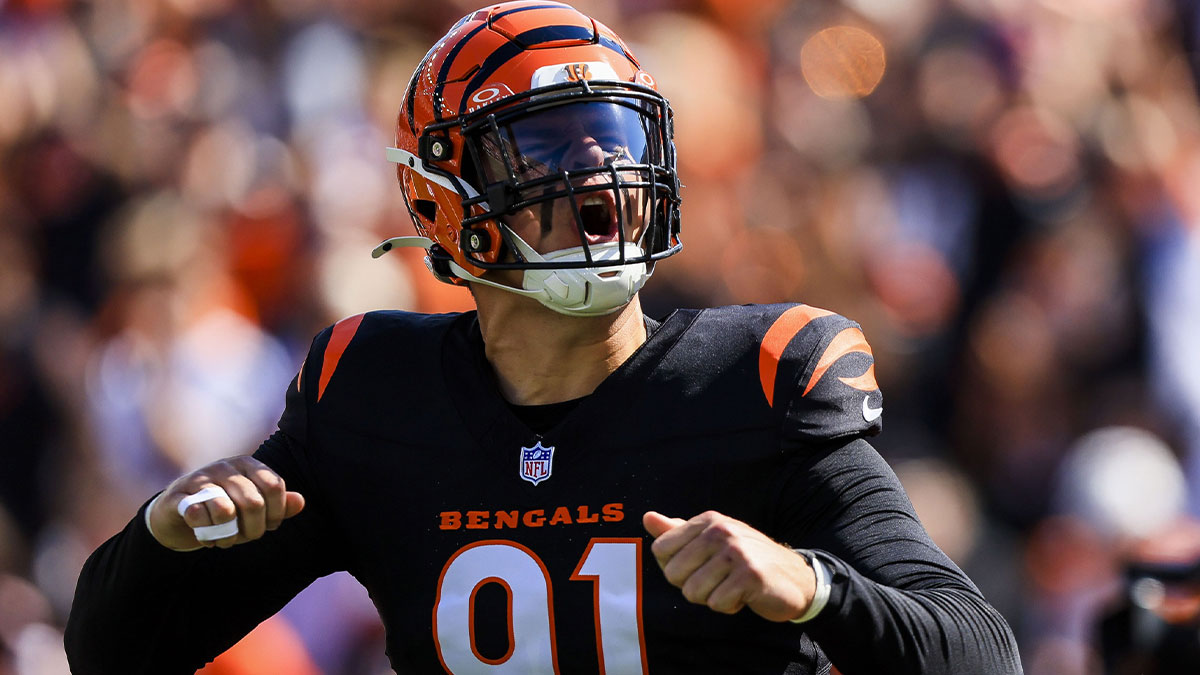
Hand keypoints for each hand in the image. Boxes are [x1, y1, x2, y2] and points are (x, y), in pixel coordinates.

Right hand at [148, 456, 304, 550]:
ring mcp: (200, 479)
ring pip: (226, 512)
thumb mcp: (255, 509)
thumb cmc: (225, 510)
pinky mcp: (178, 496)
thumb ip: (279, 505)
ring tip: (226, 539)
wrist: (176, 515)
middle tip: (246, 537)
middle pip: (254, 503)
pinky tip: (205, 536)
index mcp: (247, 465)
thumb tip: (301, 502)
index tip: (270, 525)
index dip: (277, 513)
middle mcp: (225, 466)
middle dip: (254, 530)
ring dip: (228, 536)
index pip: (274, 486)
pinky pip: (199, 518)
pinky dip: (206, 535)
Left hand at [643, 510, 815, 621]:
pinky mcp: (750, 576)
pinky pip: (716, 604)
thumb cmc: (745, 560)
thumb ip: (677, 532)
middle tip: (719, 580)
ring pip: (692, 592)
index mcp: (708, 521)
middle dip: (692, 586)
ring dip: (711, 598)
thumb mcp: (712, 541)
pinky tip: (744, 596)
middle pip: (672, 575)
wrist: (796, 578)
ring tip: (732, 587)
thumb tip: (647, 517)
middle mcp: (720, 530)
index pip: (660, 550)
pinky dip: (728, 607)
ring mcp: (736, 552)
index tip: (699, 567)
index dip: (675, 568)